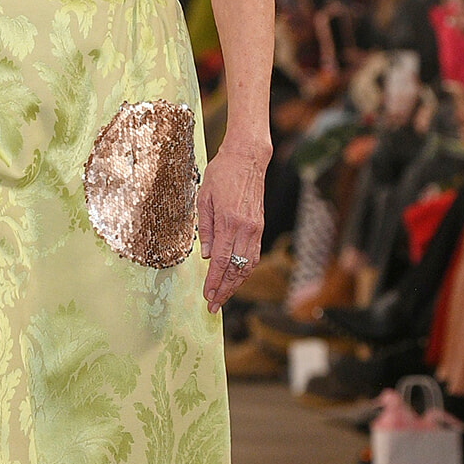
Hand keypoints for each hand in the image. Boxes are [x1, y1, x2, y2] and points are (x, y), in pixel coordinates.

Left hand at [197, 143, 266, 312]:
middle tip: (213, 306)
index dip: (214, 282)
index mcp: (229, 221)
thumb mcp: (203, 197)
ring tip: (223, 296)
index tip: (207, 296)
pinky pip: (254, 255)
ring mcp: (256, 228)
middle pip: (236, 269)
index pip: (222, 261)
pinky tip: (236, 278)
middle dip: (224, 290)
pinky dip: (245, 270)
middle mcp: (246, 228)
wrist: (247, 157)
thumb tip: (207, 255)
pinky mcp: (260, 226)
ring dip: (236, 284)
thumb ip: (205, 228)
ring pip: (248, 265)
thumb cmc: (221, 173)